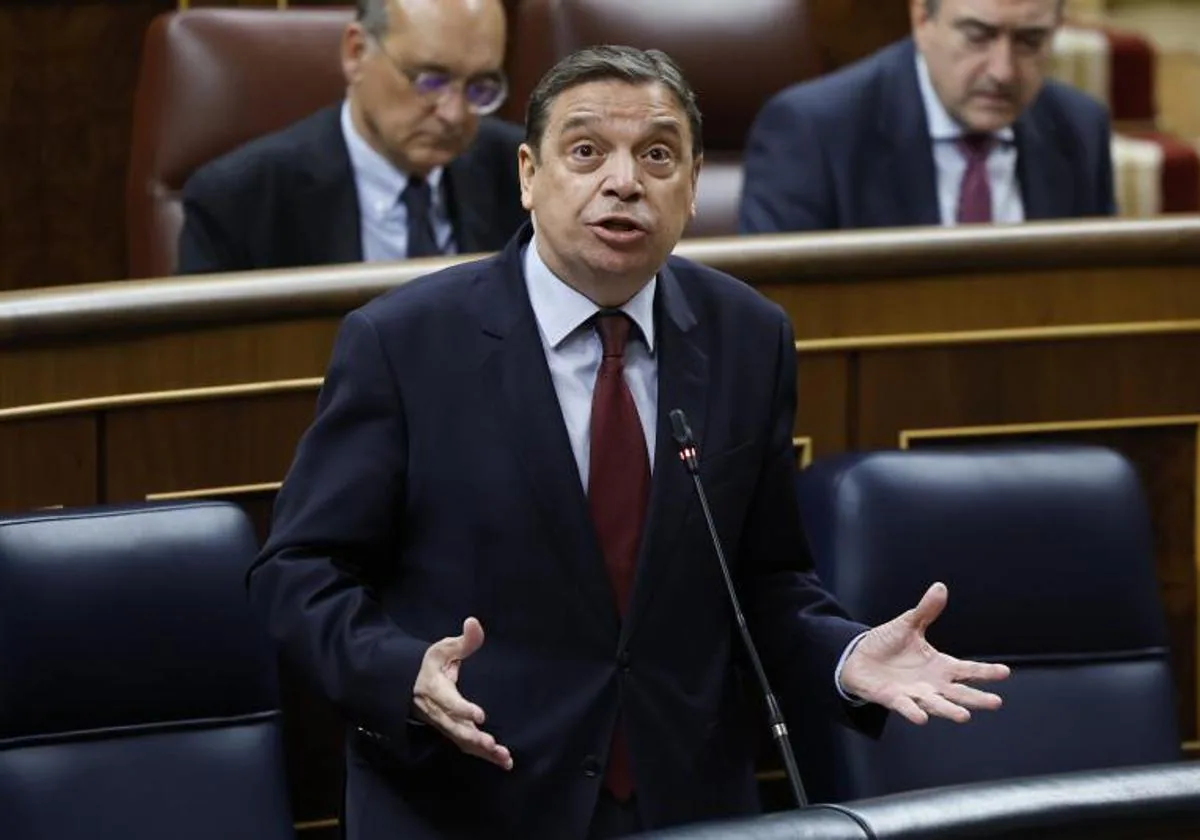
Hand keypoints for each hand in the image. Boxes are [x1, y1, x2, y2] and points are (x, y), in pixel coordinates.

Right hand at [412, 617, 512, 768]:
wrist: (411, 687)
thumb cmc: (431, 666)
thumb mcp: (442, 650)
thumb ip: (462, 641)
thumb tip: (474, 622)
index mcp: (435, 690)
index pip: (448, 702)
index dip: (463, 710)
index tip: (481, 715)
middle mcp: (439, 712)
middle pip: (455, 728)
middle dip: (474, 737)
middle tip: (492, 743)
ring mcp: (445, 725)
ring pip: (462, 741)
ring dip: (482, 751)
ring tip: (503, 756)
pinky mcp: (453, 732)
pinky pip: (467, 747)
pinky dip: (485, 756)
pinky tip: (504, 762)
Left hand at [839, 582, 1010, 724]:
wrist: (859, 657)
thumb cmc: (888, 644)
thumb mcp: (909, 624)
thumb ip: (926, 610)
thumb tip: (940, 587)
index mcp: (940, 666)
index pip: (968, 669)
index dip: (986, 671)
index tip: (1005, 671)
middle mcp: (933, 684)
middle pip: (959, 693)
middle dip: (977, 699)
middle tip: (996, 702)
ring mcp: (915, 694)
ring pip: (937, 704)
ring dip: (949, 711)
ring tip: (964, 716)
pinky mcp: (895, 699)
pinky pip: (906, 707)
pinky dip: (913, 712)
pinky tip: (922, 717)